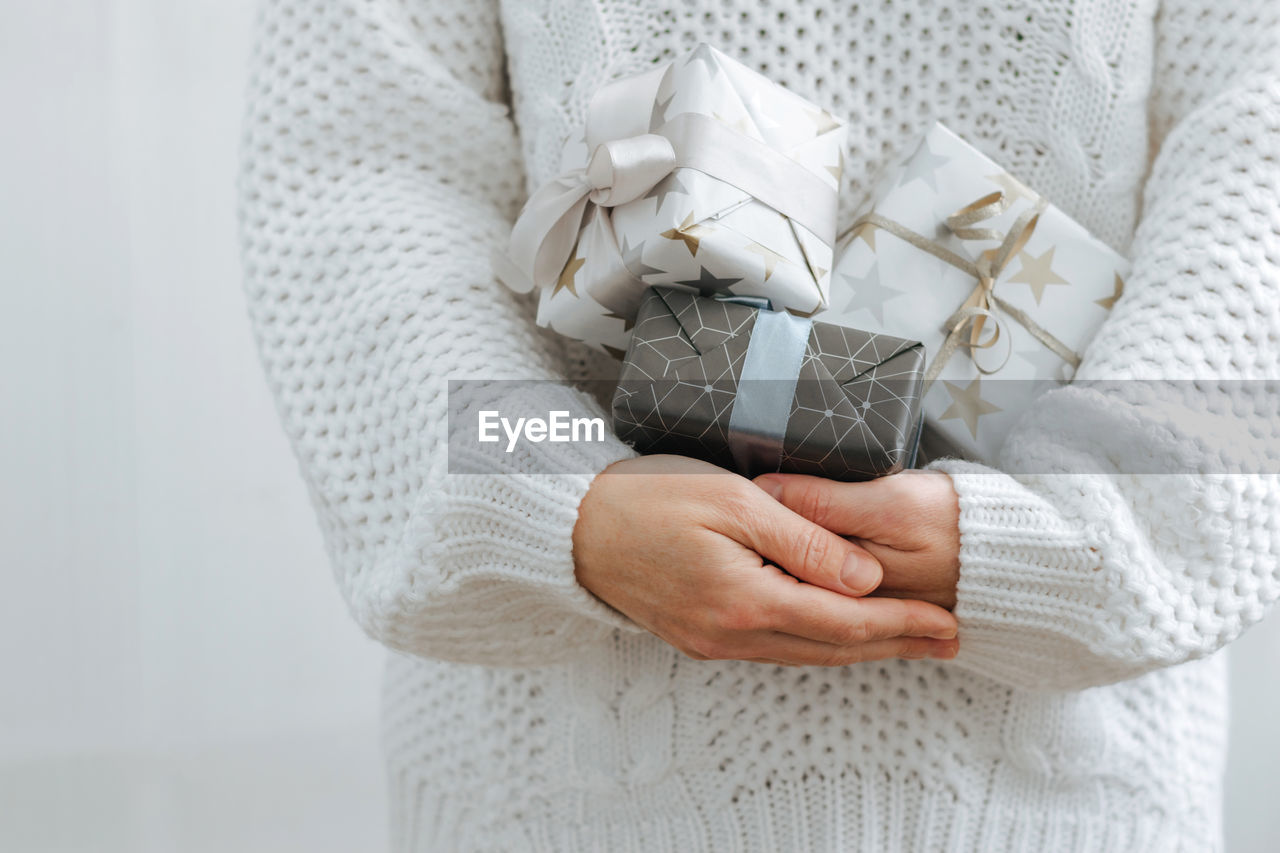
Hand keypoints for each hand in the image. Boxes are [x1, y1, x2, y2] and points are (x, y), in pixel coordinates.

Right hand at [572, 455, 958, 665]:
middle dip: (896, 644)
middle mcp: (732, 634)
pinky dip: (819, 644)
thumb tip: (865, 578)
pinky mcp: (702, 638)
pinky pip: (776, 650)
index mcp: (745, 600)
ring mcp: (714, 642)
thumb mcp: (733, 502)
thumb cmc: (647, 501)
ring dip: (862, 649)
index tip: (947, 621)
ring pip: (806, 654)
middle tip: (948, 640)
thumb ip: (804, 541)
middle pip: (832, 649)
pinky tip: (839, 636)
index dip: (901, 623)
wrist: (575, 531)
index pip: (844, 621)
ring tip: (909, 641)